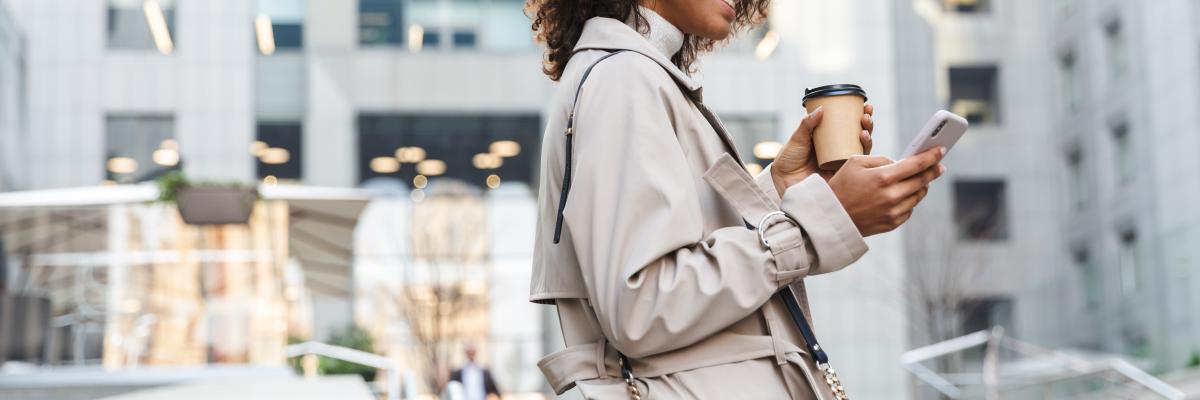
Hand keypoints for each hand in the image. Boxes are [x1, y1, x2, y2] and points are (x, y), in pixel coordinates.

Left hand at [771, 104, 874, 195]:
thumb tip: (821, 108)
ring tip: (864, 131)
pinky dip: (863, 155)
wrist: (784, 180)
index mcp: (828, 138)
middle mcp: (837, 149)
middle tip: (866, 116)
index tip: (866, 106)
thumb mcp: (798, 138)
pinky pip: (856, 166)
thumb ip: (807, 124)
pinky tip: (863, 146)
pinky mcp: (841, 174)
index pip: (848, 124)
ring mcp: (840, 161)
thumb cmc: (788, 159)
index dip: (860, 115)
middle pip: (859, 135)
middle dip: (867, 125)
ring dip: (868, 138)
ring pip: (860, 149)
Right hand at [827, 147, 945, 236]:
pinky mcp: (893, 223)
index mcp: (883, 177)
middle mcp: (892, 195)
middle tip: (939, 165)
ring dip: (922, 185)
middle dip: (934, 170)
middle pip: (923, 180)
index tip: (941, 150)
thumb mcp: (855, 162)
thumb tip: (900, 163)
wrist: (831, 218)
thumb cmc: (841, 186)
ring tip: (921, 179)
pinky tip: (904, 194)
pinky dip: (909, 199)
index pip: (917, 164)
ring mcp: (894, 211)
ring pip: (919, 195)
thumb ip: (881, 159)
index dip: (932, 156)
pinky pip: (910, 208)